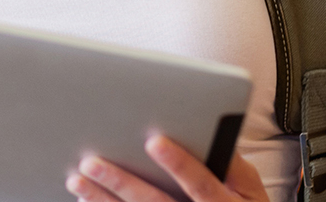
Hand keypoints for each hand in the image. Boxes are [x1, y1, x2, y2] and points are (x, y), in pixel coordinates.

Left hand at [67, 135, 271, 201]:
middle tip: (91, 162)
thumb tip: (213, 130)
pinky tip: (85, 198)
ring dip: (102, 199)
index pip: (201, 185)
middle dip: (121, 182)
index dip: (179, 164)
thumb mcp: (249, 188)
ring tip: (77, 179)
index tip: (155, 141)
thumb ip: (233, 164)